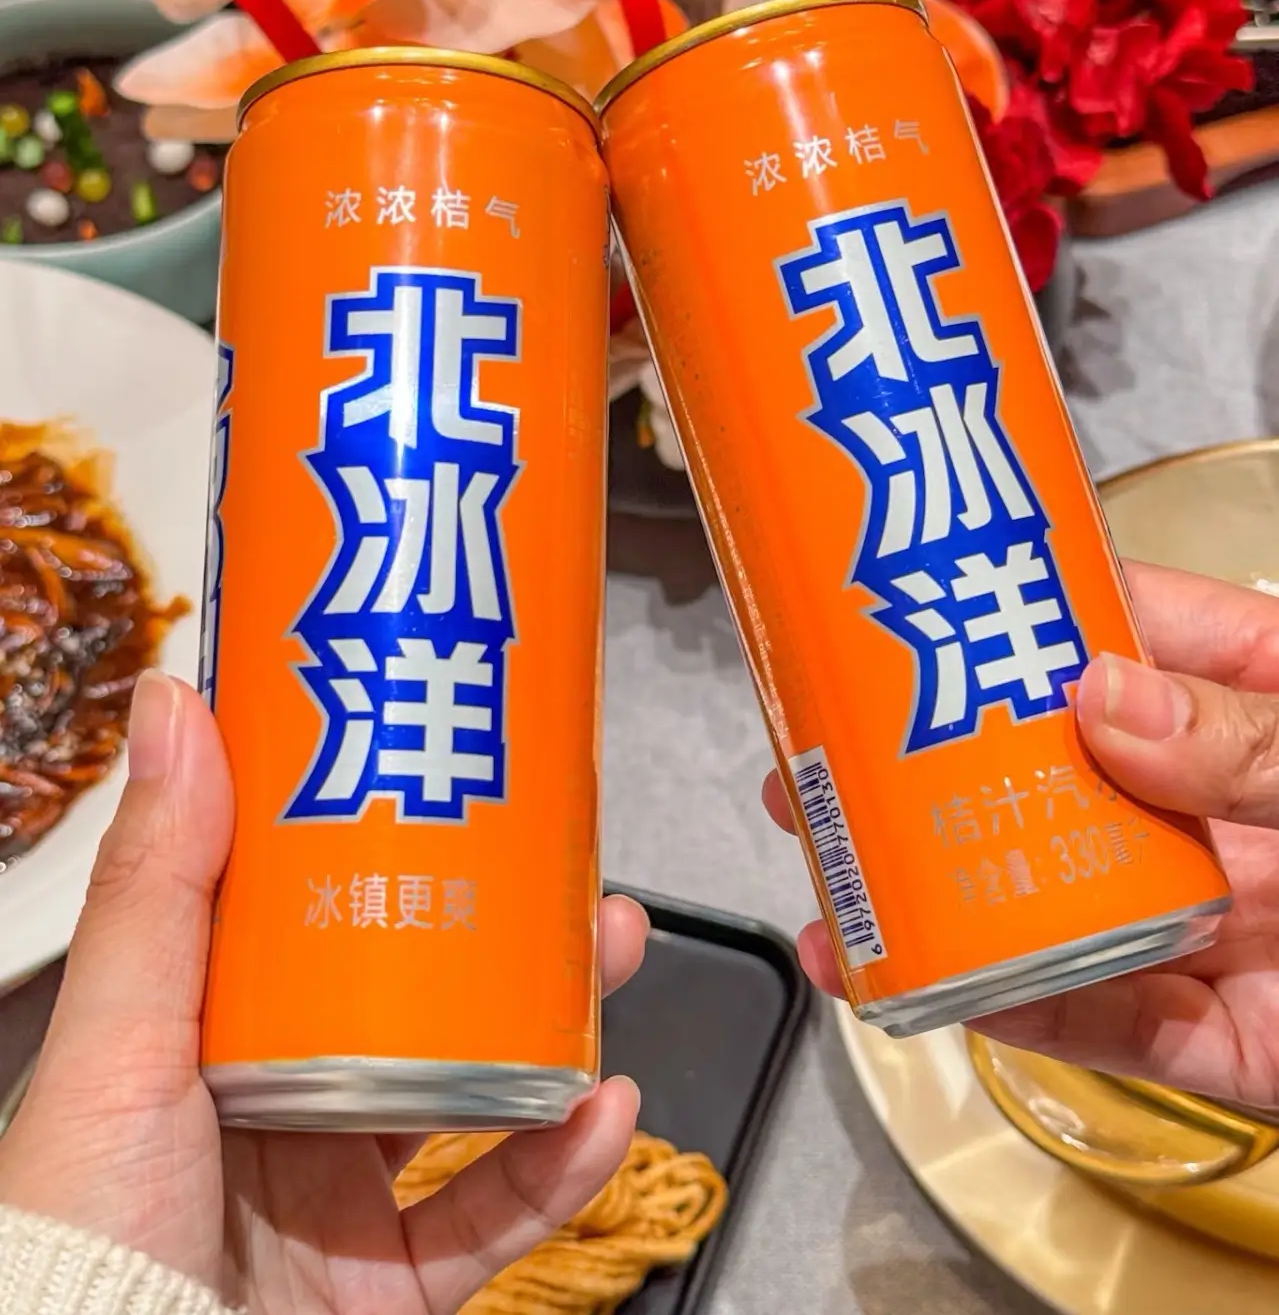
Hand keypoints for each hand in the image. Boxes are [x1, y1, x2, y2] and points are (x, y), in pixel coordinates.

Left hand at [0, 674, 647, 1311]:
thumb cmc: (78, 1238)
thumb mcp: (120, 1039)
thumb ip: (156, 883)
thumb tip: (175, 707)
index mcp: (210, 1032)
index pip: (312, 907)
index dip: (385, 829)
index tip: (442, 754)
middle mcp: (279, 1103)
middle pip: (418, 988)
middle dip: (506, 917)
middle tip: (564, 849)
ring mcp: (340, 1195)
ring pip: (477, 1085)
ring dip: (559, 1018)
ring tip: (612, 946)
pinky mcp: (392, 1284)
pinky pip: (498, 1214)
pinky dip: (562, 1164)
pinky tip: (603, 1108)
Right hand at [762, 560, 1278, 1107]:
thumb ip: (1251, 734)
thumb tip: (1103, 696)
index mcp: (1250, 707)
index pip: (1108, 637)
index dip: (1000, 611)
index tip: (902, 600)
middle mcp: (1213, 812)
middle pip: (1041, 776)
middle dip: (922, 768)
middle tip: (817, 759)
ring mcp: (1213, 926)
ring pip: (1047, 908)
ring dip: (936, 905)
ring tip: (838, 895)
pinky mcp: (1226, 1041)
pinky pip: (1110, 1031)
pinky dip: (1021, 1016)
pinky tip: (940, 993)